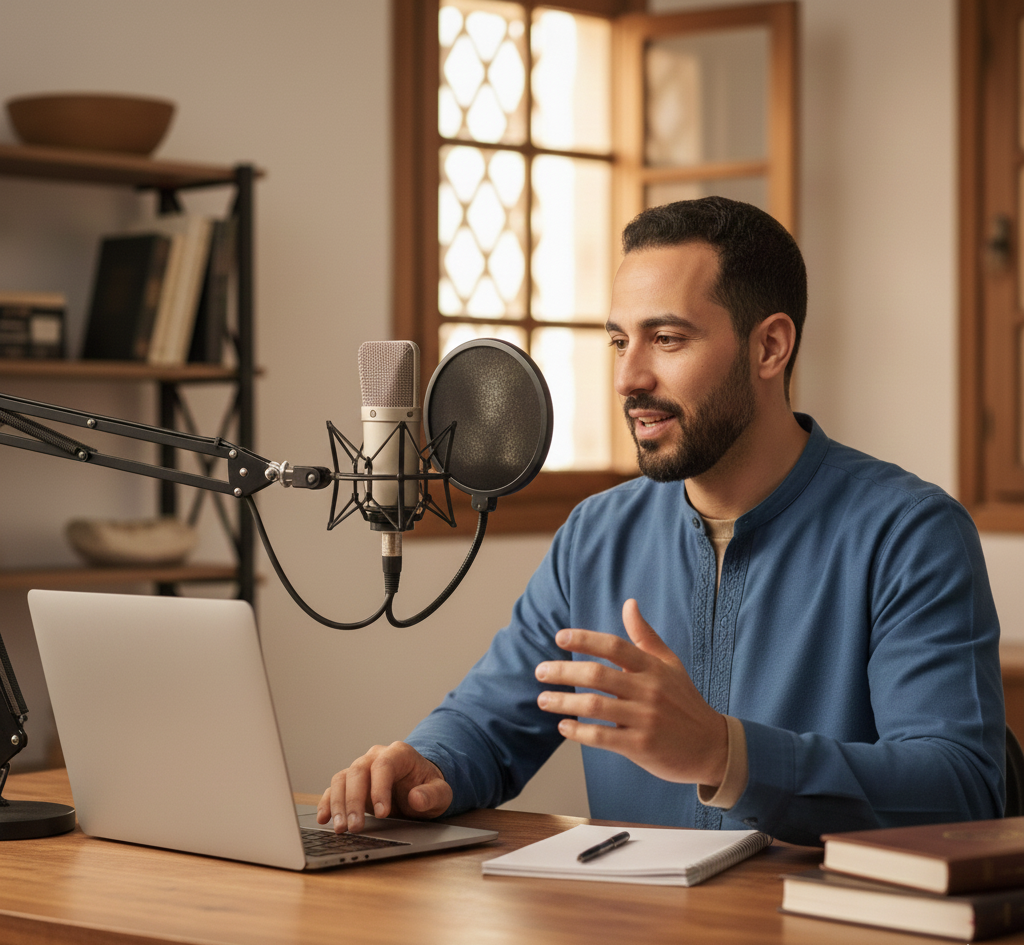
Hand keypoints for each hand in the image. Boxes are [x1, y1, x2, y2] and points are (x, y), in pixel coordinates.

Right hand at [316, 741, 452, 833]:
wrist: (420, 786)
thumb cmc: (429, 787)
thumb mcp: (441, 793)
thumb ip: (432, 795)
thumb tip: (416, 798)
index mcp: (399, 754)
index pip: (384, 765)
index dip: (379, 788)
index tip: (381, 814)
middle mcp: (376, 757)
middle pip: (358, 772)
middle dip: (354, 801)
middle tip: (355, 827)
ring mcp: (361, 769)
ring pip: (342, 779)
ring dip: (338, 804)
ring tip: (340, 829)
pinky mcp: (351, 783)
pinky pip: (333, 788)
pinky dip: (327, 802)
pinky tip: (324, 819)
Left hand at [534, 599, 728, 785]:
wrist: (712, 746)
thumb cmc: (685, 702)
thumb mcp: (670, 664)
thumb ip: (645, 636)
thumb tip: (629, 603)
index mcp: (652, 668)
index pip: (614, 646)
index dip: (585, 639)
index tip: (559, 637)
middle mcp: (648, 690)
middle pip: (598, 675)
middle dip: (563, 671)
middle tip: (539, 671)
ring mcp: (645, 719)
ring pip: (595, 706)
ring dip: (563, 702)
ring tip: (543, 699)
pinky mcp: (641, 746)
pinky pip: (602, 737)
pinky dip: (579, 732)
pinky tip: (563, 727)